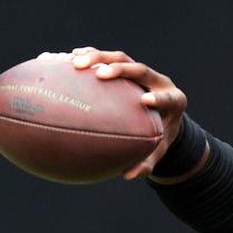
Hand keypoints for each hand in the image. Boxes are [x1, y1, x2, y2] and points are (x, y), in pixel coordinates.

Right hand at [67, 47, 187, 179]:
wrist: (163, 115)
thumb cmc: (159, 137)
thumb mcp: (157, 152)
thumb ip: (146, 164)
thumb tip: (128, 175)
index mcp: (173, 101)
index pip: (168, 98)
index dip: (158, 98)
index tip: (145, 101)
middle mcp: (157, 82)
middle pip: (140, 69)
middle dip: (120, 69)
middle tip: (100, 74)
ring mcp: (140, 72)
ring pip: (120, 58)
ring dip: (98, 57)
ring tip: (74, 62)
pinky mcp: (124, 67)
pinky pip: (103, 58)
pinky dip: (84, 57)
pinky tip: (59, 59)